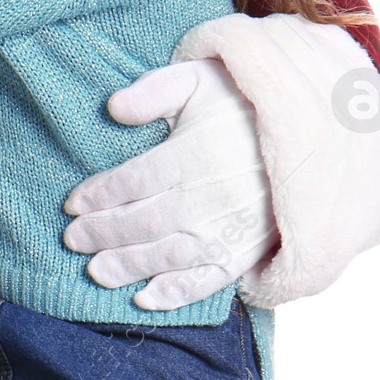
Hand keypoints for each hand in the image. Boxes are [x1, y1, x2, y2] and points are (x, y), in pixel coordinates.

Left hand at [61, 59, 277, 309]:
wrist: (308, 132)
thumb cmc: (240, 103)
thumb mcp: (199, 79)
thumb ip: (155, 91)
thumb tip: (114, 107)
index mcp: (195, 154)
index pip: (135, 181)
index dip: (100, 194)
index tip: (71, 203)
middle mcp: (211, 196)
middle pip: (145, 221)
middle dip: (104, 233)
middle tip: (71, 239)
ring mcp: (231, 228)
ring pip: (170, 254)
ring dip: (130, 266)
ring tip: (95, 272)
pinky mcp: (248, 251)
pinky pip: (210, 279)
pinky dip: (177, 294)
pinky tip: (146, 299)